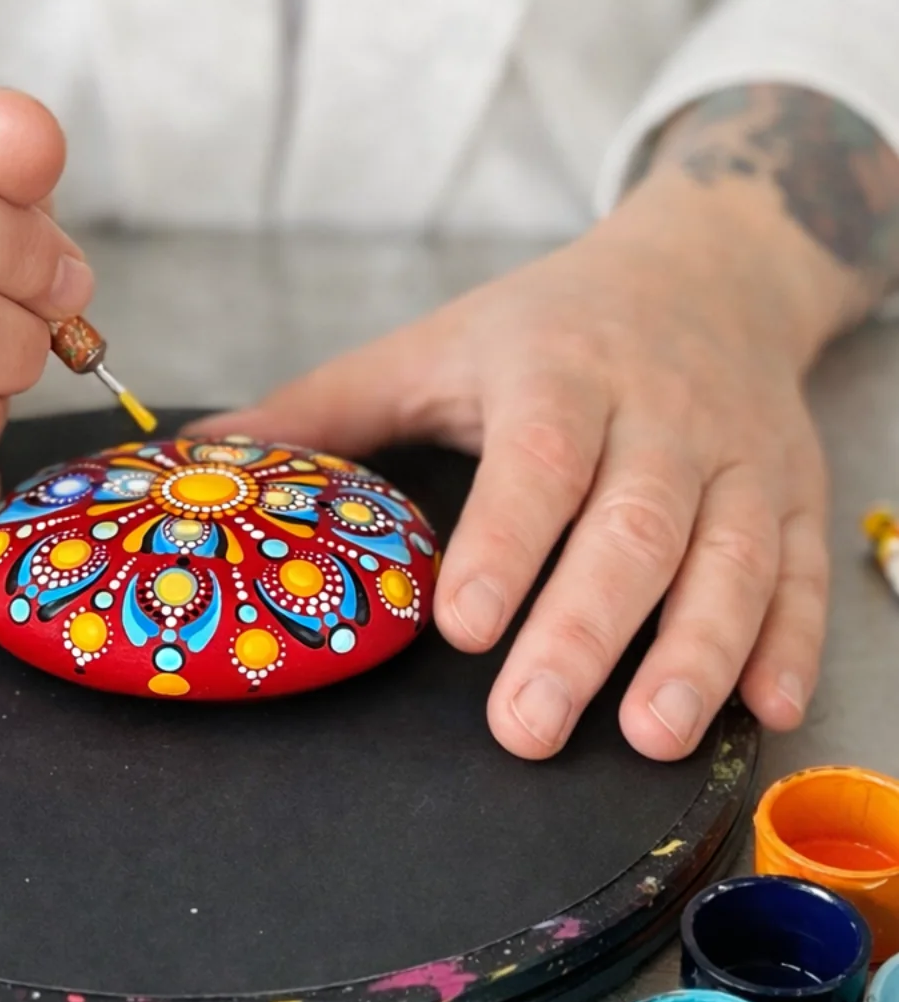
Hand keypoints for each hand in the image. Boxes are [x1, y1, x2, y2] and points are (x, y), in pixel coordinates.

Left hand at [203, 175, 848, 760]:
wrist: (711, 267)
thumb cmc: (553, 325)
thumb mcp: (436, 345)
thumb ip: (326, 410)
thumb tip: (200, 458)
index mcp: (559, 374)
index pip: (538, 461)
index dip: (506, 543)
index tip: (460, 625)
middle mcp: (660, 415)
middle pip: (632, 528)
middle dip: (583, 632)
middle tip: (527, 726)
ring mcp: (738, 458)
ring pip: (730, 559)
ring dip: (697, 653)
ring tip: (650, 735)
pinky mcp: (793, 494)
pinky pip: (800, 573)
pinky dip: (791, 645)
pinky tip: (766, 714)